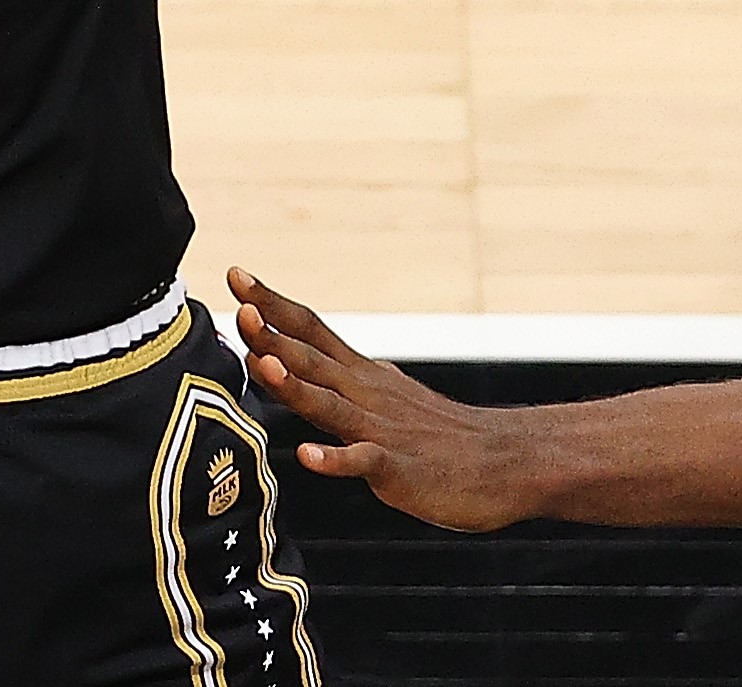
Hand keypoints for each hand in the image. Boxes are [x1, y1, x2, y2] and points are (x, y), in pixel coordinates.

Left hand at [231, 270, 537, 531]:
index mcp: (362, 374)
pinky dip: (334, 458)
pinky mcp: (398, 467)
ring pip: (330, 403)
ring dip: (295, 383)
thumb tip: (292, 362)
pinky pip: (362, 461)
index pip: (310, 329)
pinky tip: (308, 455)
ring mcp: (382, 428)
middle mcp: (367, 392)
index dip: (272, 303)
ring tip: (262, 363)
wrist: (504, 460)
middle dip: (271, 333)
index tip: (236, 275)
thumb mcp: (385, 395)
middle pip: (312, 357)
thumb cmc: (440, 435)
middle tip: (236, 307)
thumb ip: (338, 382)